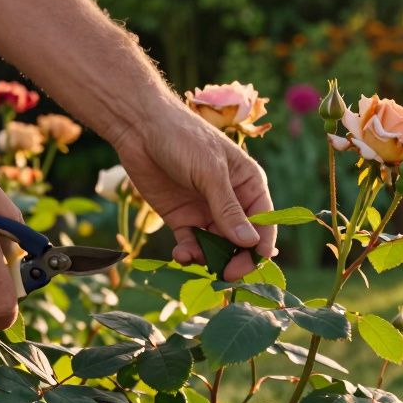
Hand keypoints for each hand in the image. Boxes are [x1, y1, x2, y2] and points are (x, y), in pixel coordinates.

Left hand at [113, 98, 275, 279]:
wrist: (139, 128)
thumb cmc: (183, 139)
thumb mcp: (210, 173)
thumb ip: (228, 209)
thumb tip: (250, 243)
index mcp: (249, 184)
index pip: (263, 222)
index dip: (259, 247)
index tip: (248, 266)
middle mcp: (232, 200)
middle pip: (241, 240)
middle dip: (234, 258)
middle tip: (223, 274)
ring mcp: (206, 210)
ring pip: (216, 246)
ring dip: (208, 257)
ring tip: (192, 256)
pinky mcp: (182, 218)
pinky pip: (192, 243)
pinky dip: (188, 253)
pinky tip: (180, 253)